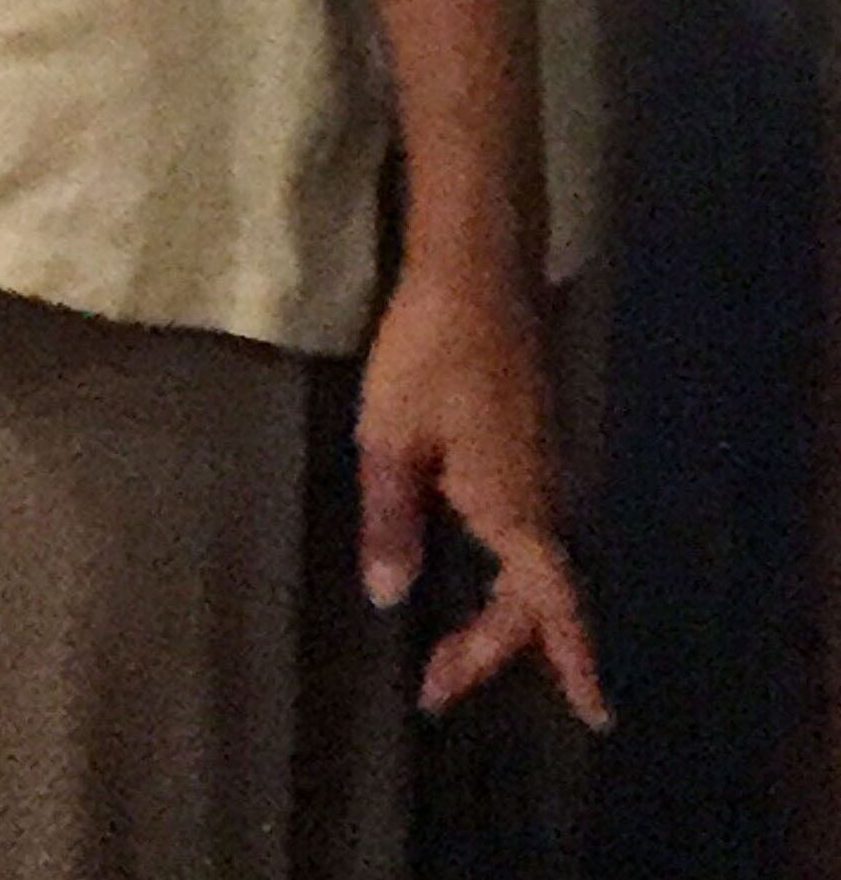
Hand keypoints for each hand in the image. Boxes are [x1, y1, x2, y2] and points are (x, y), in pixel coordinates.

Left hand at [356, 264, 610, 731]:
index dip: (570, 660)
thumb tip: (390, 598)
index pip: (547, 604)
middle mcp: (541, 496)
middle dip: (496, 648)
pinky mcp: (528, 438)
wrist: (476, 272)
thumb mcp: (391, 438)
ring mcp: (540, 465)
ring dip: (503, 612)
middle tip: (439, 682)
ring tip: (457, 644)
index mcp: (514, 508)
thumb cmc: (428, 352)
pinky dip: (507, 569)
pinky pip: (528, 529)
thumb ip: (391, 520)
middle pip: (536, 596)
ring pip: (534, 563)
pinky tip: (476, 561)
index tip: (595, 714)